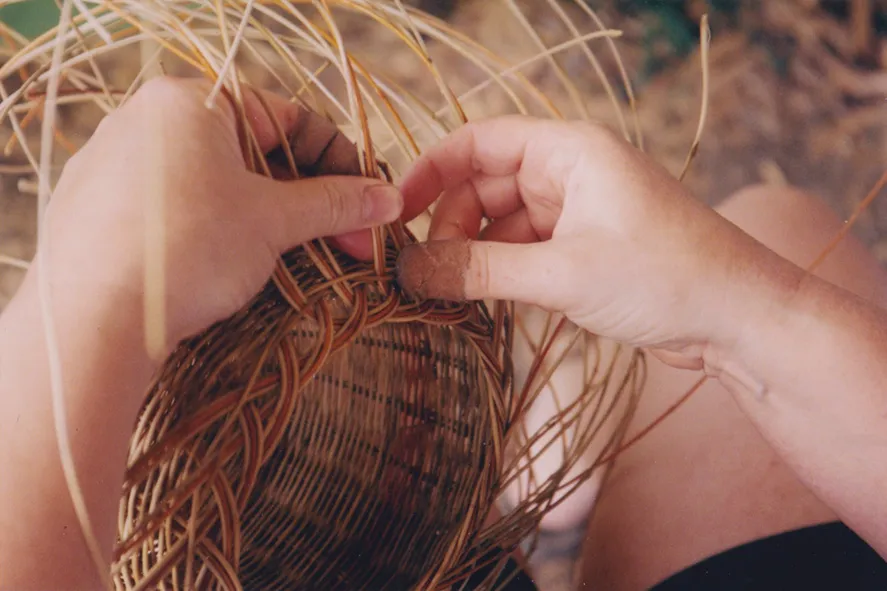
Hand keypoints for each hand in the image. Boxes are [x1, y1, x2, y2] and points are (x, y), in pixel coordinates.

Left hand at [45, 76, 401, 353]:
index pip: (288, 118)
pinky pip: (179, 206)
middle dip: (309, 198)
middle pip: (254, 152)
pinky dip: (221, 228)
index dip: (340, 161)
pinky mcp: (102, 207)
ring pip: (217, 182)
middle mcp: (148, 120)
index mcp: (191, 101)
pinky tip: (242, 264)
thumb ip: (335, 203)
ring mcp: (118, 164)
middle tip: (350, 239)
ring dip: (271, 217)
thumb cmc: (189, 250)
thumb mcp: (273, 221)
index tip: (369, 199)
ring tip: (305, 256)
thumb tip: (389, 199)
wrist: (93, 321)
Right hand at [395, 116, 802, 369]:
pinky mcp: (584, 251)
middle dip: (452, 226)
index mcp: (570, 151)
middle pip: (485, 186)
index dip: (431, 170)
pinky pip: (524, 252)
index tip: (396, 210)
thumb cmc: (665, 278)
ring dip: (474, 255)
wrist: (740, 321)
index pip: (480, 142)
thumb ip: (482, 272)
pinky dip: (500, 273)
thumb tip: (410, 272)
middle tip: (426, 273)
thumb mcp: (563, 274)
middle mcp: (571, 174)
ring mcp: (578, 214)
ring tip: (451, 295)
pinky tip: (482, 303)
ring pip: (502, 224)